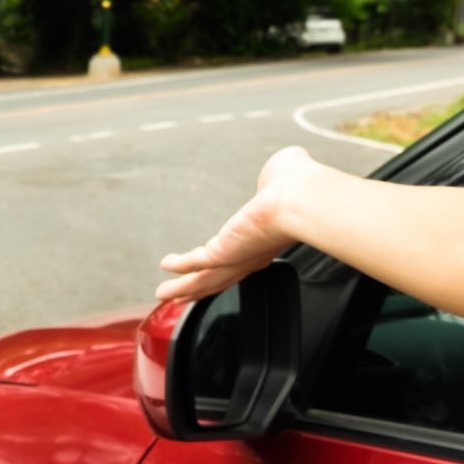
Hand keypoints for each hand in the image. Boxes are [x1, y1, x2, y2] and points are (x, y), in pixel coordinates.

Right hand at [156, 146, 327, 302]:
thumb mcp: (285, 174)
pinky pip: (194, 263)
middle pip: (219, 280)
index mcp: (267, 239)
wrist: (300, 198)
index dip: (227, 267)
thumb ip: (276, 175)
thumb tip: (282, 166)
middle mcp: (251, 255)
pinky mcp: (221, 253)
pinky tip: (166, 265)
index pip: (243, 260)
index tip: (215, 269)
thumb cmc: (300, 186)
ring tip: (164, 295)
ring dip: (182, 289)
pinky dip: (179, 266)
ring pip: (203, 280)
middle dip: (198, 289)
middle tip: (181, 297)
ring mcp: (236, 257)